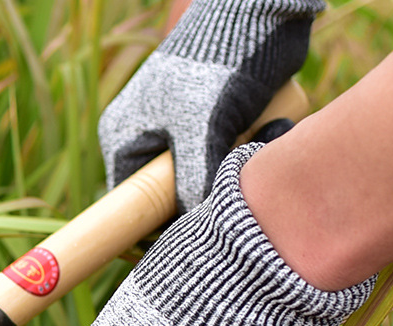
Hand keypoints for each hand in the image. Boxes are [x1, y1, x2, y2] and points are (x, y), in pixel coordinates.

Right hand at [99, 0, 323, 212]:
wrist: (262, 11)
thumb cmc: (220, 64)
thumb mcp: (200, 130)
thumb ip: (190, 182)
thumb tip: (191, 222)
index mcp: (123, 136)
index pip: (129, 201)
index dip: (152, 225)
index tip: (185, 237)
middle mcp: (147, 136)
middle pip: (166, 194)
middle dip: (198, 197)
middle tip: (227, 192)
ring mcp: (181, 131)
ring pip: (200, 178)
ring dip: (229, 175)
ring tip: (255, 144)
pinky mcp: (214, 123)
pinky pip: (224, 158)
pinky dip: (246, 154)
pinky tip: (270, 131)